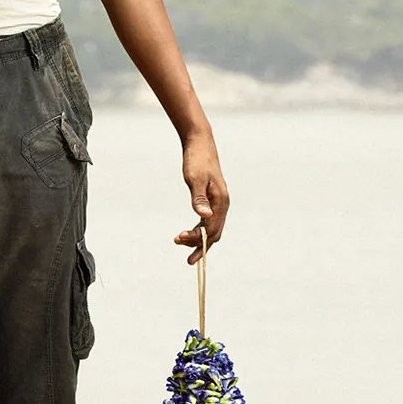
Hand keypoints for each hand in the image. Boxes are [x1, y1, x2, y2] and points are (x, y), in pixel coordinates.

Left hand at [175, 132, 228, 263]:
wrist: (200, 144)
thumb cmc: (196, 160)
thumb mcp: (194, 179)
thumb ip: (198, 198)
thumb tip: (202, 217)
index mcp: (221, 201)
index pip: (211, 228)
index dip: (197, 239)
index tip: (179, 240)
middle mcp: (223, 204)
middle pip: (214, 233)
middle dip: (200, 246)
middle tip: (187, 259)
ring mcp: (219, 203)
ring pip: (212, 229)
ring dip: (199, 240)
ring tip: (182, 245)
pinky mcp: (213, 200)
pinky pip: (209, 221)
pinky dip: (200, 231)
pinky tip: (190, 234)